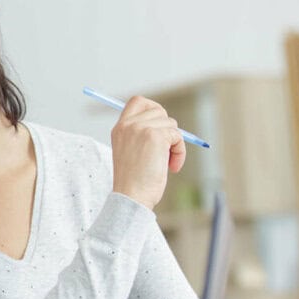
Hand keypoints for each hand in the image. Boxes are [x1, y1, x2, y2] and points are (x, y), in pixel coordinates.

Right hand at [110, 95, 185, 209]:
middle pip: (159, 110)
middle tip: (165, 149)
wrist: (131, 197)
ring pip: (171, 124)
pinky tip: (171, 167)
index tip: (159, 126)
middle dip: (167, 129)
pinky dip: (179, 152)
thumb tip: (166, 124)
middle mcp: (128, 125)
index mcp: (119, 128)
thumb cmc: (133, 181)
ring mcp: (141, 128)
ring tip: (166, 162)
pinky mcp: (155, 136)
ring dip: (174, 143)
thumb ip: (140, 135)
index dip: (152, 108)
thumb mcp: (130, 152)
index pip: (137, 101)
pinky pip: (177, 136)